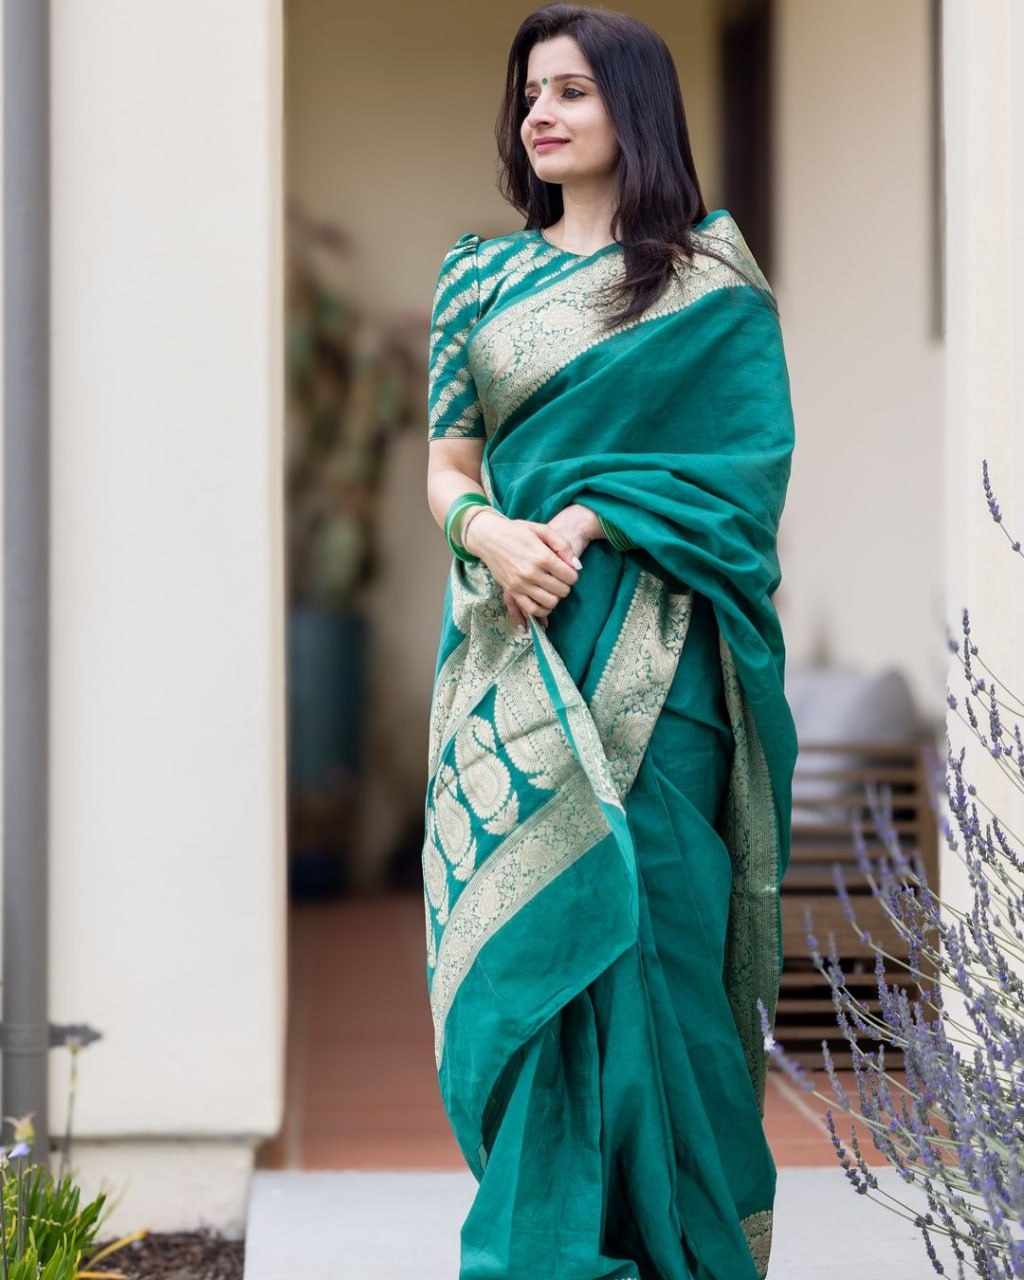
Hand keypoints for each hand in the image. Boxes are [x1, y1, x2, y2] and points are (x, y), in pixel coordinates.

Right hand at [461, 506, 585, 631]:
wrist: (489, 537)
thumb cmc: (517, 531)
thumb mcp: (542, 530)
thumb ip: (563, 546)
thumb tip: (577, 566)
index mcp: (542, 556)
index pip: (570, 576)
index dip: (573, 575)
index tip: (567, 570)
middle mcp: (531, 573)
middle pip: (562, 591)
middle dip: (565, 585)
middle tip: (560, 578)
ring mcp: (520, 584)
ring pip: (550, 603)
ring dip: (555, 597)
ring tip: (552, 588)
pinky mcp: (512, 591)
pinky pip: (532, 609)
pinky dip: (542, 609)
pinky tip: (544, 600)